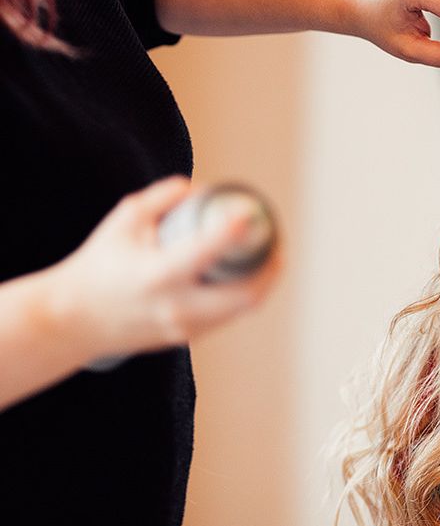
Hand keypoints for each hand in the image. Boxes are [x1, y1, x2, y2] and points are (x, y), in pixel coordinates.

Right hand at [50, 175, 281, 362]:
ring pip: (242, 309)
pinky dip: (243, 295)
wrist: (75, 320)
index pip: (206, 252)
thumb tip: (202, 188)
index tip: (253, 212)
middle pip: (244, 295)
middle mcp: (176, 307)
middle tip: (277, 244)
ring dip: (262, 283)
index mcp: (157, 275)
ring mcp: (184, 328)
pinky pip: (228, 316)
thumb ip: (163, 198)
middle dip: (269, 269)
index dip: (235, 230)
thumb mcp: (124, 220)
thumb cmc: (99, 265)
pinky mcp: (187, 338)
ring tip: (270, 258)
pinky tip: (250, 277)